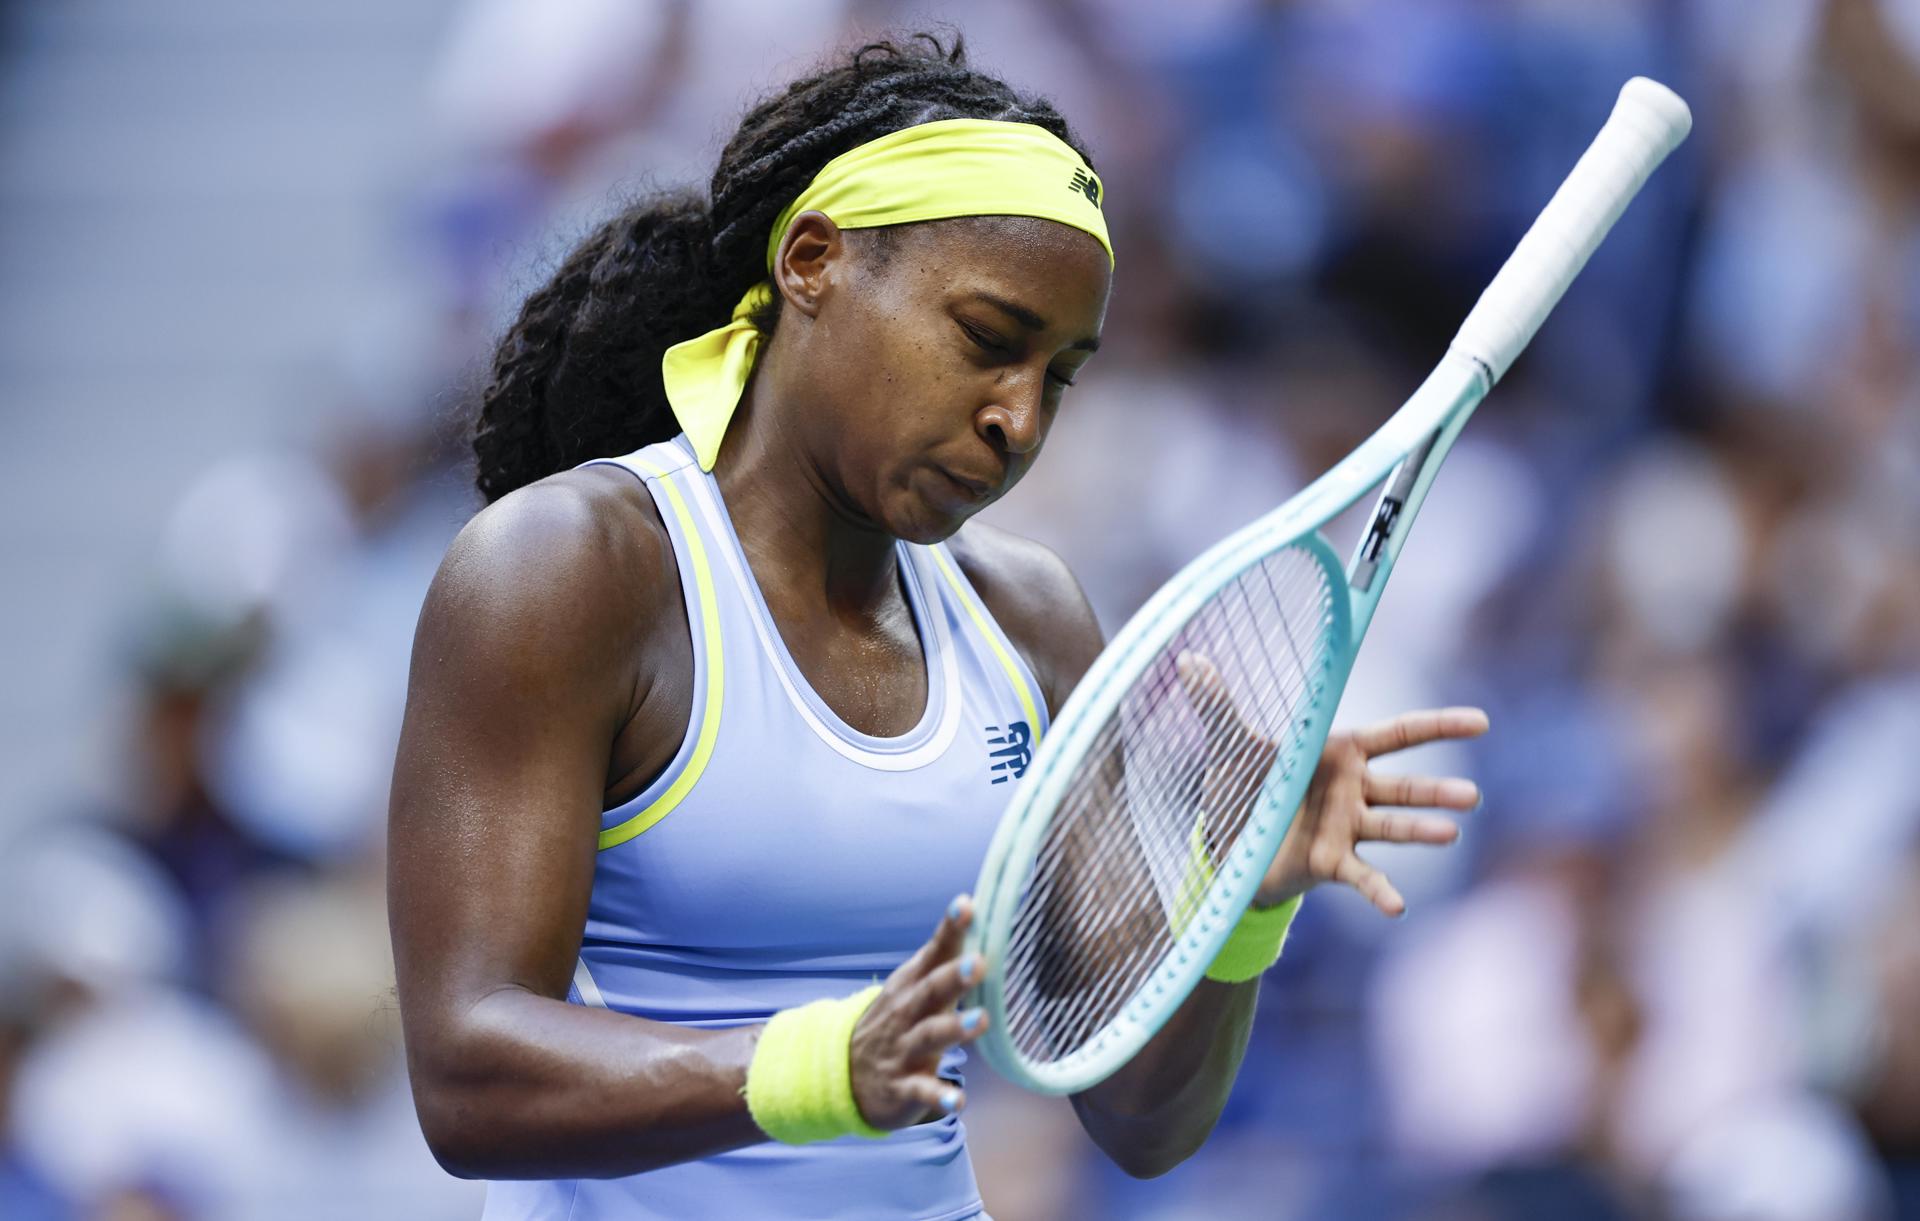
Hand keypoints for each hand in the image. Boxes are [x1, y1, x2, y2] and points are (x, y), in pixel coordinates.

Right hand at [848, 895, 989, 1127]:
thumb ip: (945, 956)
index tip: (966, 904)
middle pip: (931, 990)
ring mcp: (903, 1050)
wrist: (843, 1076)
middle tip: (979, 962)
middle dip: (953, 976)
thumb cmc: (897, 1022)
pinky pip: (921, 1092)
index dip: (950, 929)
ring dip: (954, 1028)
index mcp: (913, 985)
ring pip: (929, 1036)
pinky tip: (956, 1100)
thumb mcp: (914, 987)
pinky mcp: (902, 1087)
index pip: (934, 952)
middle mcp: (907, 1013)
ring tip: (981, 1021)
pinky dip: (937, 1096)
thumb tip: (979, 912)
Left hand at [1178, 653, 1486, 916]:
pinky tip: (1398, 906)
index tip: (1482, 722)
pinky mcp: (1332, 862)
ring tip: (1450, 834)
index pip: (1399, 734)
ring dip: (1421, 832)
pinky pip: (1363, 877)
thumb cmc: (1246, 786)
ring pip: (1392, 827)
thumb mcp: (1231, 743)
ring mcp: (1348, 828)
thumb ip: (1217, 703)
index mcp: (1341, 752)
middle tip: (1472, 795)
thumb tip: (1186, 659)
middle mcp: (1354, 790)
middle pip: (1405, 787)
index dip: (1440, 727)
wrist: (1231, 842)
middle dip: (1437, 791)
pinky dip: (1380, 892)